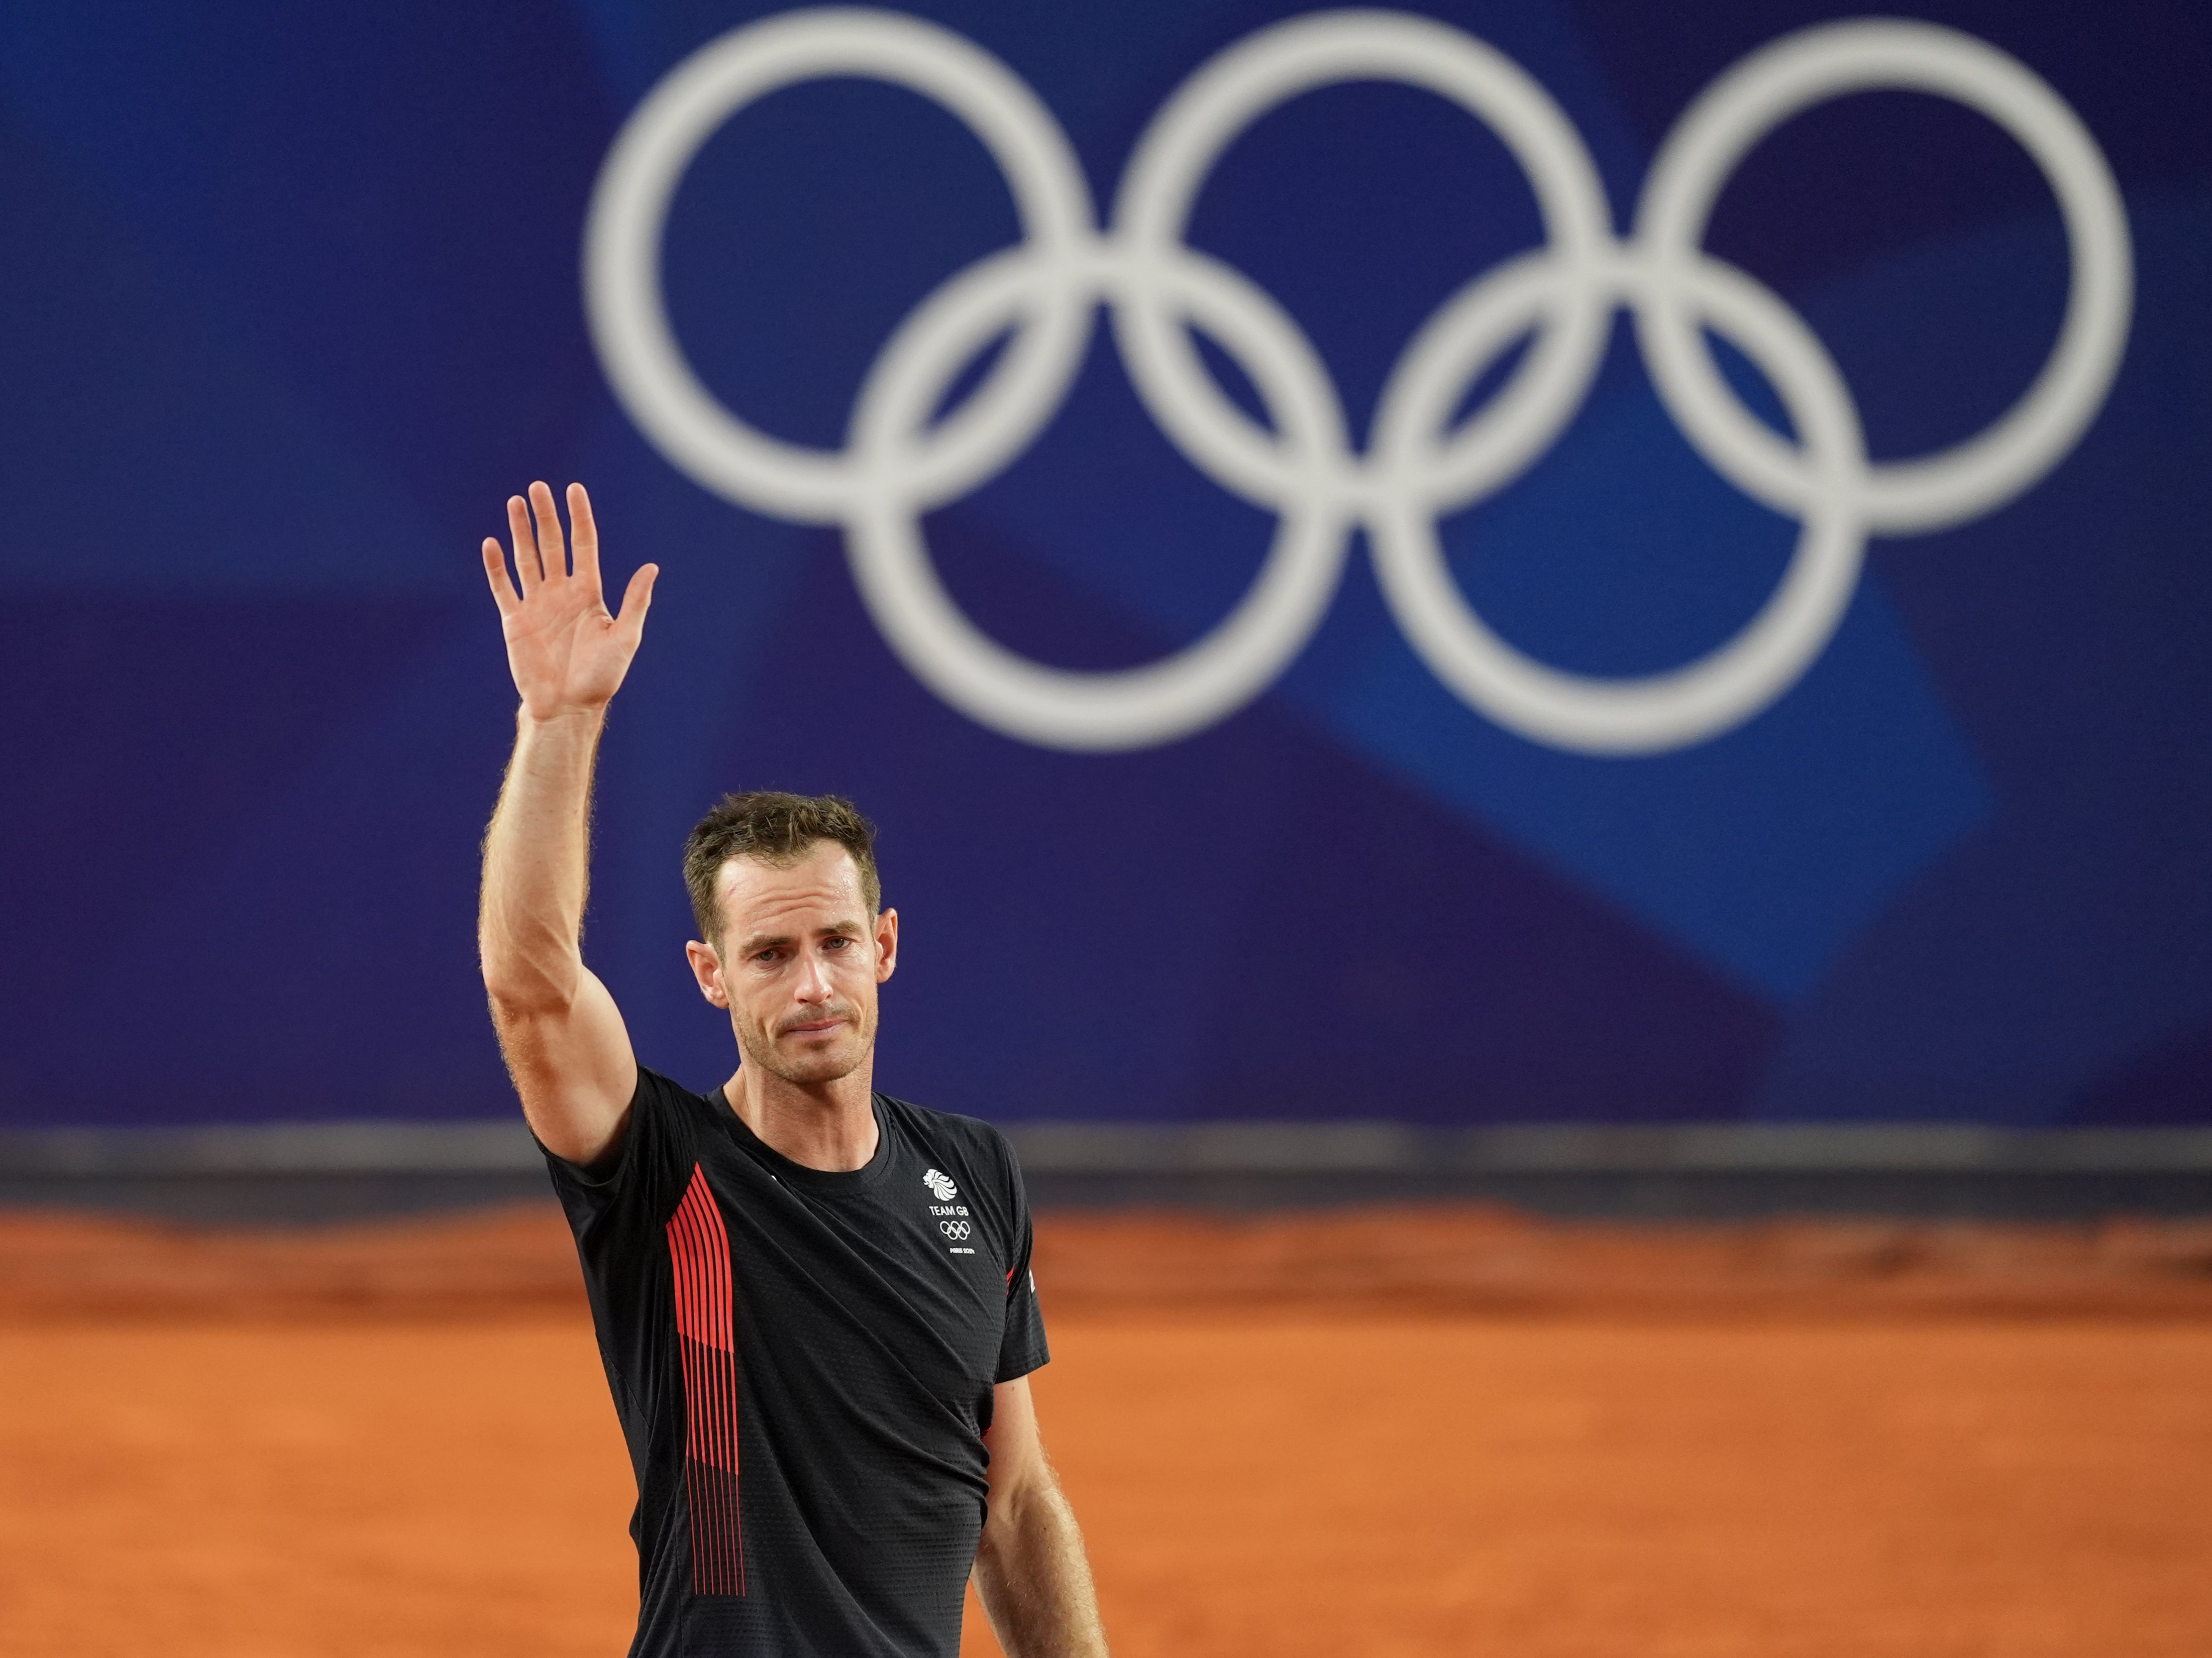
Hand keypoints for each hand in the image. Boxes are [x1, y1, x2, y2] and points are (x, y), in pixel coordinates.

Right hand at [483, 481, 657, 721]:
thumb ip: (635, 601)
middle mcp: (561, 593)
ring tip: (515, 502)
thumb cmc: (601, 676)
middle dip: (545, 516)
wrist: (569, 706)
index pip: (583, 545)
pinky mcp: (514, 620)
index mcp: (589, 593)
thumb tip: (652, 568)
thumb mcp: (626, 637)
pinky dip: (496, 566)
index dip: (579, 517)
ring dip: (520, 531)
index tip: (574, 490)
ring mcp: (536, 604)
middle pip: (552, 544)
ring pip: (526, 558)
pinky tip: (492, 543)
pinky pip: (503, 587)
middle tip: (538, 487)